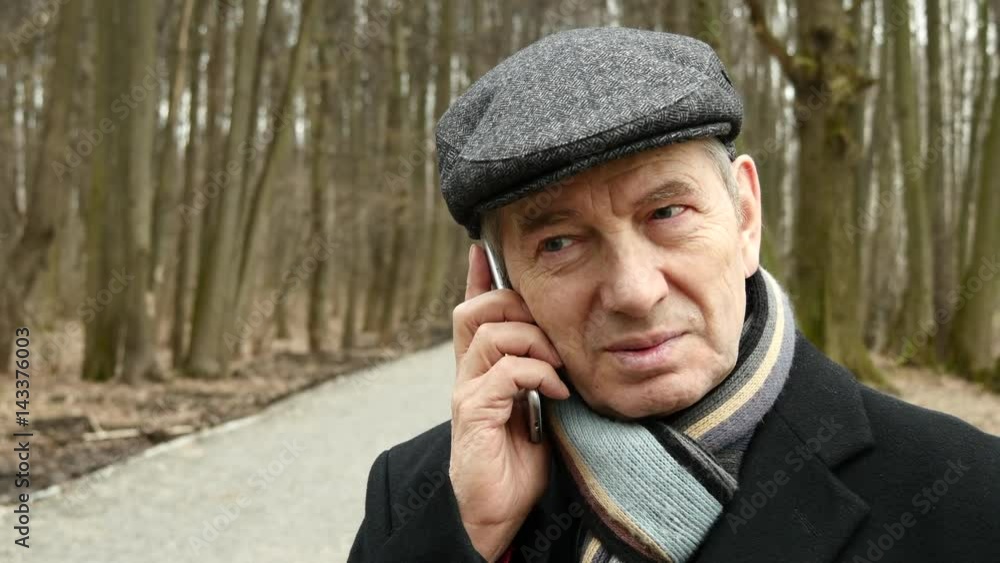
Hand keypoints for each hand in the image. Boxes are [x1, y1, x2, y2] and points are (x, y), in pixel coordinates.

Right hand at [449, 243, 569, 561]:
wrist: (500, 512)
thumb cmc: (520, 461)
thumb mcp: (535, 406)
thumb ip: (539, 373)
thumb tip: (565, 344)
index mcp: (481, 368)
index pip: (474, 311)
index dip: (477, 277)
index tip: (482, 246)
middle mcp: (466, 374)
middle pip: (476, 310)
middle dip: (516, 305)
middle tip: (551, 327)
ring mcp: (466, 392)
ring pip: (490, 334)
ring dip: (534, 340)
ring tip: (558, 365)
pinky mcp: (472, 412)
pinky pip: (504, 371)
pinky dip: (537, 373)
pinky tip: (556, 392)